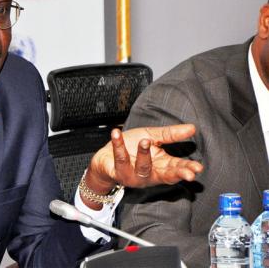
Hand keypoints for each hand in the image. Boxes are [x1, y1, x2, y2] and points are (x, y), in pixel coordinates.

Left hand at [81, 124, 203, 208]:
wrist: (105, 156)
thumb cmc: (130, 147)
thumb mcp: (152, 136)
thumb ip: (170, 134)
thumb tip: (192, 128)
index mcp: (160, 165)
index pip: (177, 168)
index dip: (187, 168)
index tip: (198, 168)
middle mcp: (149, 173)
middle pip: (166, 175)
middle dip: (177, 174)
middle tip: (188, 173)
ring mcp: (134, 176)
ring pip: (143, 167)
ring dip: (144, 154)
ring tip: (145, 141)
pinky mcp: (119, 173)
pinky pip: (120, 159)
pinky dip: (118, 145)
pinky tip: (116, 134)